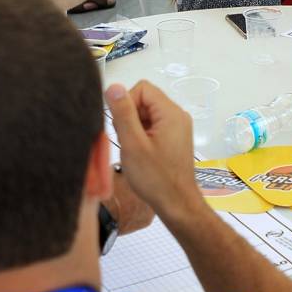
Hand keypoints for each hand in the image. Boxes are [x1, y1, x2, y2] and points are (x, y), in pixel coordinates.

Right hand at [105, 81, 204, 222]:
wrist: (176, 204)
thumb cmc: (156, 179)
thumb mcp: (133, 143)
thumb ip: (123, 113)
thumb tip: (114, 87)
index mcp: (171, 113)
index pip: (142, 88)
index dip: (126, 103)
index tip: (122, 125)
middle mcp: (177, 116)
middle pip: (144, 100)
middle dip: (129, 117)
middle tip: (128, 141)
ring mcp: (177, 128)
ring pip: (146, 114)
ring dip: (134, 128)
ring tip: (134, 150)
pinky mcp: (174, 139)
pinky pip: (153, 127)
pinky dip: (141, 137)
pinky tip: (140, 154)